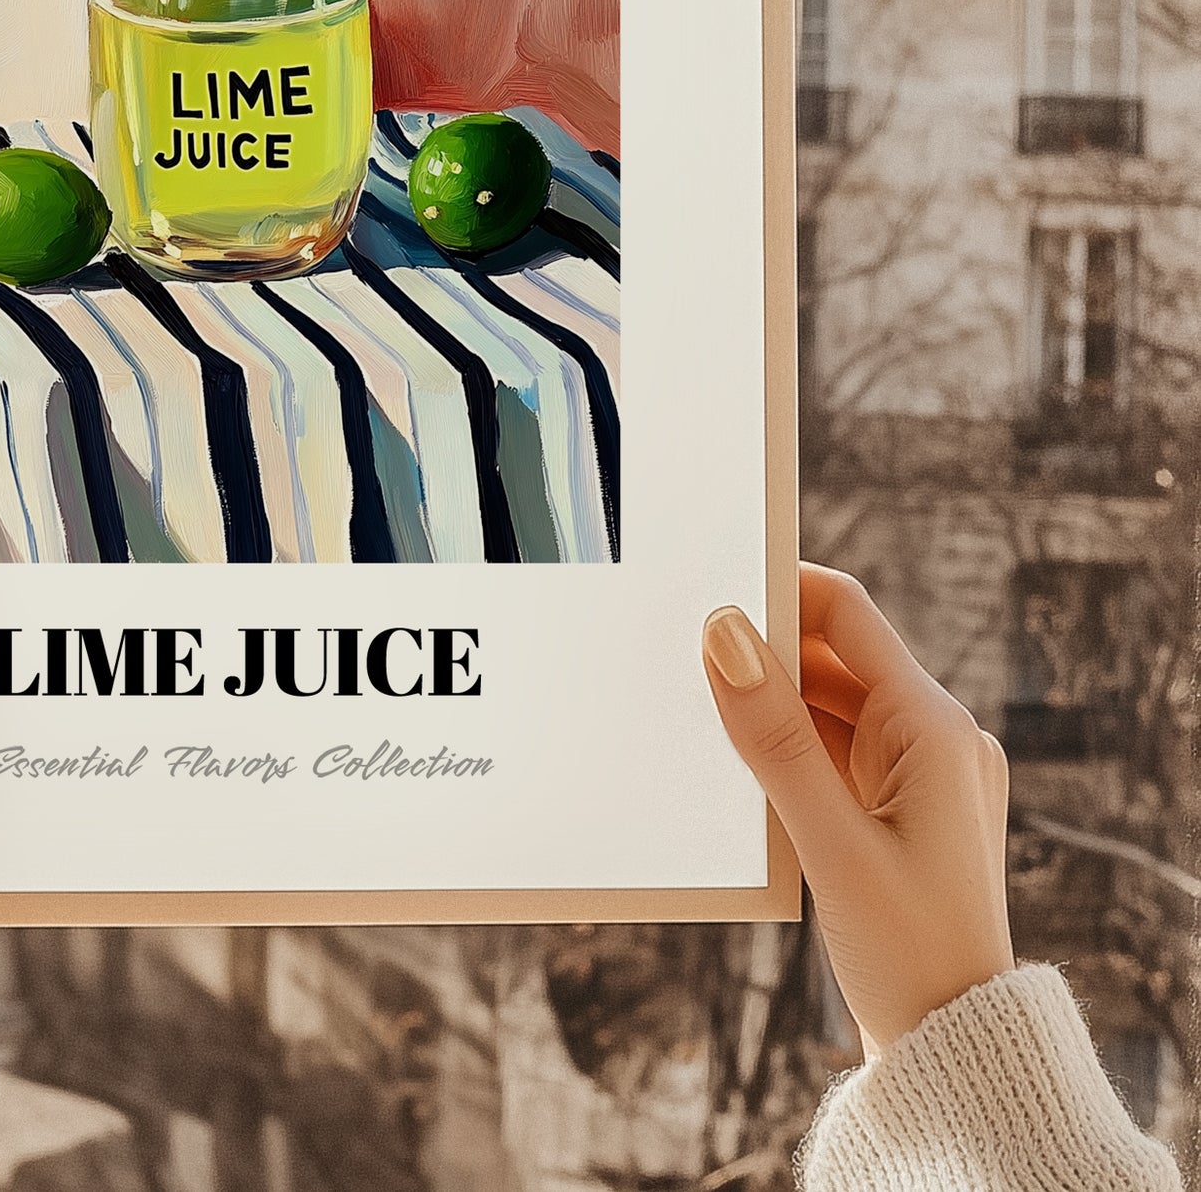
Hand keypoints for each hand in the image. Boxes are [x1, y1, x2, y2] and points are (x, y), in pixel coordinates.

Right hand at [702, 563, 1014, 1053]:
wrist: (959, 1051)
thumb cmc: (907, 953)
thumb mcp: (828, 841)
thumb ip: (773, 734)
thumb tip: (723, 633)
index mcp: (933, 728)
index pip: (846, 614)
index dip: (778, 590)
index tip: (706, 589)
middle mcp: (937, 736)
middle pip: (834, 655)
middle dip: (762, 651)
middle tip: (682, 656)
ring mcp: (923, 773)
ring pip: (830, 703)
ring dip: (771, 703)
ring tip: (701, 715)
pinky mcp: (904, 807)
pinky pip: (837, 748)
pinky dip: (790, 746)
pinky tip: (740, 766)